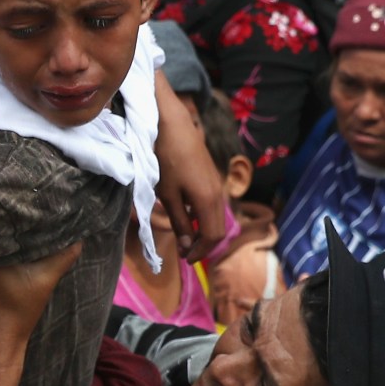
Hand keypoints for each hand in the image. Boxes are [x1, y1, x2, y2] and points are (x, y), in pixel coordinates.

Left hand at [152, 87, 230, 261]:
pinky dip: (203, 217)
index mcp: (209, 201)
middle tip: (185, 252)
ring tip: (185, 237)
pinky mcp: (211, 176)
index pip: (213, 236)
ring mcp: (216, 183)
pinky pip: (213, 205)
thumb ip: (180, 221)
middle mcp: (218, 193)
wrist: (171, 125)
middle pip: (218, 228)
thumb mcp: (168, 195)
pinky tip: (188, 215)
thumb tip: (187, 245)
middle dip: (203, 244)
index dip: (200, 251)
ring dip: (203, 231)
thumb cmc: (166, 160)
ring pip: (216, 216)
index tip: (185, 259)